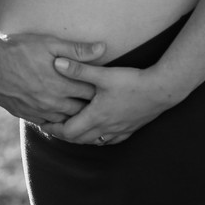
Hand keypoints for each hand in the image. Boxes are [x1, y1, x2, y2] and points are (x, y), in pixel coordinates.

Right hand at [0, 34, 103, 125]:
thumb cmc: (19, 49)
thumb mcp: (49, 43)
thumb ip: (77, 49)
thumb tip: (103, 49)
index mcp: (62, 85)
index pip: (91, 92)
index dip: (99, 89)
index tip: (103, 85)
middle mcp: (53, 102)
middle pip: (81, 110)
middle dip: (89, 105)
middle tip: (97, 100)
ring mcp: (39, 111)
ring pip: (65, 120)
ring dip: (73, 114)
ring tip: (80, 108)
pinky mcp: (26, 115)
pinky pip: (47, 123)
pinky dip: (55, 120)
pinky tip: (57, 112)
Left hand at [39, 59, 180, 144]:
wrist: (162, 90)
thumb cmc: (132, 81)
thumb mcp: (103, 74)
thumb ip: (78, 69)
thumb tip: (56, 63)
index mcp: (96, 116)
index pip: (68, 131)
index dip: (53, 129)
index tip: (41, 123)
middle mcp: (106, 128)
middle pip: (78, 139)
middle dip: (63, 134)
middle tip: (50, 126)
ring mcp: (119, 130)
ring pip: (93, 141)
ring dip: (79, 137)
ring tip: (69, 128)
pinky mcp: (130, 129)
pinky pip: (109, 140)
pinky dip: (97, 138)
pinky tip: (96, 132)